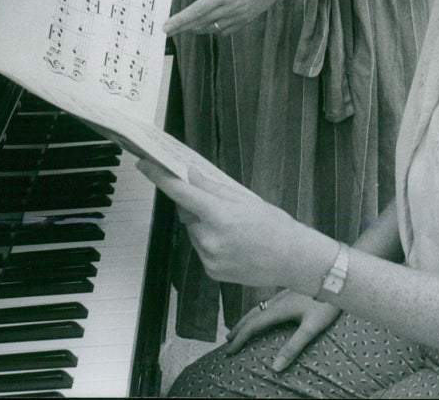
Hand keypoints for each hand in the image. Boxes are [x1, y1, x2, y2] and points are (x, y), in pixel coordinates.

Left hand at [136, 161, 315, 290]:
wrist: (293, 260)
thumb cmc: (275, 226)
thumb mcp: (246, 200)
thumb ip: (214, 189)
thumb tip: (191, 175)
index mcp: (219, 215)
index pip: (181, 192)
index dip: (159, 177)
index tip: (145, 165)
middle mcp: (210, 238)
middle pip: (188, 214)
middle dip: (197, 207)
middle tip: (219, 206)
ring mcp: (209, 258)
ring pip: (194, 233)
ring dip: (204, 226)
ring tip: (234, 229)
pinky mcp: (211, 273)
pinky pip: (202, 250)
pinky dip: (211, 243)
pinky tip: (234, 244)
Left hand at [164, 0, 287, 35]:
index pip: (196, 10)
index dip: (179, 20)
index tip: (166, 27)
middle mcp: (230, 8)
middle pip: (199, 22)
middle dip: (181, 27)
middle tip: (167, 30)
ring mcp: (238, 16)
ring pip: (211, 28)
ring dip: (196, 28)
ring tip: (184, 27)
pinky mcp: (245, 20)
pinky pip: (224, 30)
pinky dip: (212, 29)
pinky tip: (206, 25)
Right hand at [225, 290, 340, 371]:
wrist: (337, 277)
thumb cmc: (327, 304)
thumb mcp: (311, 328)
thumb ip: (293, 346)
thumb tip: (274, 367)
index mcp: (279, 309)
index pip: (253, 325)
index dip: (240, 338)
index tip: (228, 350)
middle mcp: (278, 299)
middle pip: (252, 314)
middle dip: (239, 328)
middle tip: (228, 340)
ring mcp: (284, 293)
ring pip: (259, 306)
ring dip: (247, 318)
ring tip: (239, 327)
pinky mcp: (291, 290)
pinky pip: (267, 302)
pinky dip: (258, 310)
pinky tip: (263, 312)